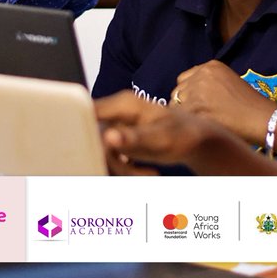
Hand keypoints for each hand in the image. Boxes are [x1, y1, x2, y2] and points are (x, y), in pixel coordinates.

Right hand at [94, 91, 222, 174]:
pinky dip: (125, 170)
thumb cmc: (183, 133)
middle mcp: (116, 113)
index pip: (87, 110)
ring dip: (120, 169)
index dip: (79, 129)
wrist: (197, 139)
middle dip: (108, 159)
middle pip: (92, 136)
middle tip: (131, 171)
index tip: (90, 152)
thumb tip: (108, 137)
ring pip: (101, 151)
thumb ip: (133, 138)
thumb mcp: (160, 138)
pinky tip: (146, 172)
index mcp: (122, 104)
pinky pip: (111, 157)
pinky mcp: (119, 140)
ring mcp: (116, 126)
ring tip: (148, 174)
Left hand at [172, 60, 276, 143]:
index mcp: (210, 66)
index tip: (196, 105)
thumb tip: (187, 95)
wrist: (260, 118)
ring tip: (200, 124)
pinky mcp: (195, 109)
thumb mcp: (228, 81)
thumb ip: (207, 83)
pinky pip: (180, 118)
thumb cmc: (249, 105)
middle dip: (184, 105)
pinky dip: (187, 125)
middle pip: (177, 92)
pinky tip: (201, 129)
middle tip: (198, 117)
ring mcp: (196, 91)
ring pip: (175, 106)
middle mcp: (200, 75)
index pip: (183, 79)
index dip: (188, 94)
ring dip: (184, 116)